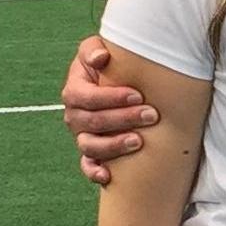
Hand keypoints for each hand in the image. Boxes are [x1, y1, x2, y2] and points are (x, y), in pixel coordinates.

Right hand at [63, 34, 156, 185]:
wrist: (116, 82)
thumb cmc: (110, 64)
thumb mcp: (97, 49)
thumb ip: (94, 49)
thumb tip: (101, 58)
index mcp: (74, 90)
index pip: (86, 97)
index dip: (111, 98)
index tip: (138, 95)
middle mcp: (75, 115)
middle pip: (92, 122)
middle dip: (122, 119)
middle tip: (151, 115)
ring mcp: (82, 135)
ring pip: (90, 146)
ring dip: (113, 145)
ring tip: (139, 141)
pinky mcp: (90, 153)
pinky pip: (87, 166)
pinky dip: (94, 172)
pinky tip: (108, 176)